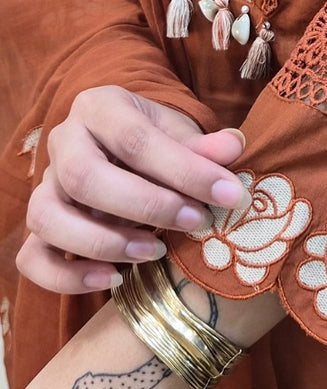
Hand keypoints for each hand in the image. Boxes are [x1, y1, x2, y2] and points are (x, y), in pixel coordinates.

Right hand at [15, 85, 249, 294]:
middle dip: (145, 205)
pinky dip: (67, 276)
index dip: (184, 170)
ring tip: (155, 252)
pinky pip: (31, 257)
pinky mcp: (35, 227)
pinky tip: (114, 280)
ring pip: (48, 217)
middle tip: (194, 222)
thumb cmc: (156, 141)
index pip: (135, 139)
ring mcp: (44, 186)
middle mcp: (63, 142)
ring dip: (104, 242)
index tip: (228, 194)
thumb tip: (233, 147)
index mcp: (100, 108)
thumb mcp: (181, 134)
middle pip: (83, 176)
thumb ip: (204, 147)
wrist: (124, 150)